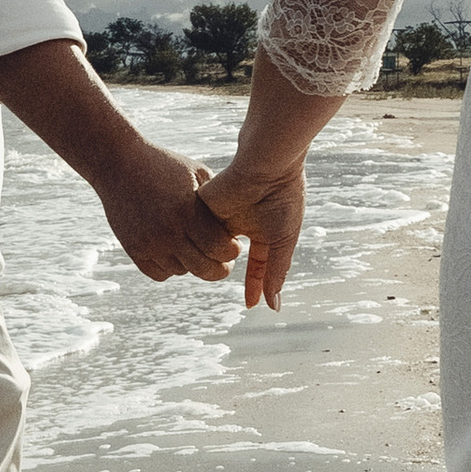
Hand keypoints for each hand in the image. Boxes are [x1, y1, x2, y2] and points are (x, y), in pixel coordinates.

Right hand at [99, 140, 242, 283]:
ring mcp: (149, 243)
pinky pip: (159, 274)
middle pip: (205, 269)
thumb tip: (238, 222)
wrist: (118, 162)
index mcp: (188, 212)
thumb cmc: (163, 164)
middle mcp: (169, 231)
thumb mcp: (196, 172)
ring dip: (193, 265)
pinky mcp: (133, 249)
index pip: (221, 249)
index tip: (233, 246)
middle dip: (220, 269)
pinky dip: (170, 268)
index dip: (232, 252)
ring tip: (195, 249)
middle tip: (223, 262)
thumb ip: (216, 199)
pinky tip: (175, 252)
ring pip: (182, 272)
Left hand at [197, 152, 307, 309]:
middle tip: (220, 277)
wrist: (265, 165)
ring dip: (207, 256)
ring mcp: (220, 213)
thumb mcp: (283, 239)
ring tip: (204, 260)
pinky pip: (191, 226)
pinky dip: (191, 237)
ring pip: (208, 244)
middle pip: (229, 256)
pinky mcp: (201, 204)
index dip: (255, 283)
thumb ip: (276, 272)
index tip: (251, 303)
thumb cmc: (281, 199)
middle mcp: (241, 222)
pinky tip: (188, 244)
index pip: (258, 262)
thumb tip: (273, 307)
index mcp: (263, 228)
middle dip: (225, 268)